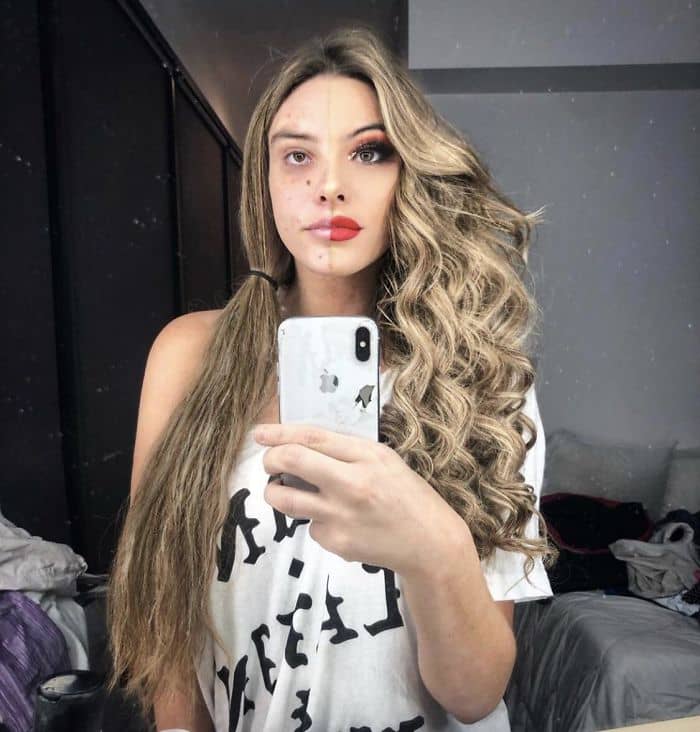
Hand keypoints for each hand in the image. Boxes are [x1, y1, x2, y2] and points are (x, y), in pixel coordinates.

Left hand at [254, 423, 467, 576]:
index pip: (312, 438)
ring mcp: (341, 516)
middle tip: (270, 463)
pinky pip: (309, 526)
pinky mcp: (336, 543)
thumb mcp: (384, 460)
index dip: (279, 433)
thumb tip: (300, 443)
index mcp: (366, 456)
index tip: (260, 434)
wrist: (429, 543)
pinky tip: (338, 523)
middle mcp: (351, 484)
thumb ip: (346, 451)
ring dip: (275, 491)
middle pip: (291, 462)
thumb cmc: (406, 495)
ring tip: (285, 489)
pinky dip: (315, 521)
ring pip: (285, 498)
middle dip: (270, 460)